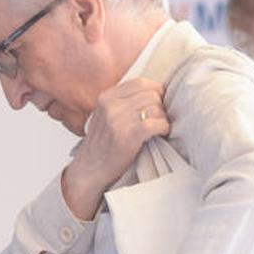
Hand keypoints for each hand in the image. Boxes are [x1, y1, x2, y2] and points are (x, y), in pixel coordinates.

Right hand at [62, 79, 169, 219]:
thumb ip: (122, 101)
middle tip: (158, 119)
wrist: (89, 170)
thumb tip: (154, 92)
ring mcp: (118, 120)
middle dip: (160, 106)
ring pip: (156, 108)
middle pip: (151, 94)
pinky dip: (164, 128)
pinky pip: (156, 123)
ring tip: (158, 128)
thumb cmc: (102, 145)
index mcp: (106, 97)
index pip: (140, 82)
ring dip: (163, 118)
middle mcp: (111, 106)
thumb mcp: (104, 116)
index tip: (157, 103)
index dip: (155, 91)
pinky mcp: (128, 136)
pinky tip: (161, 133)